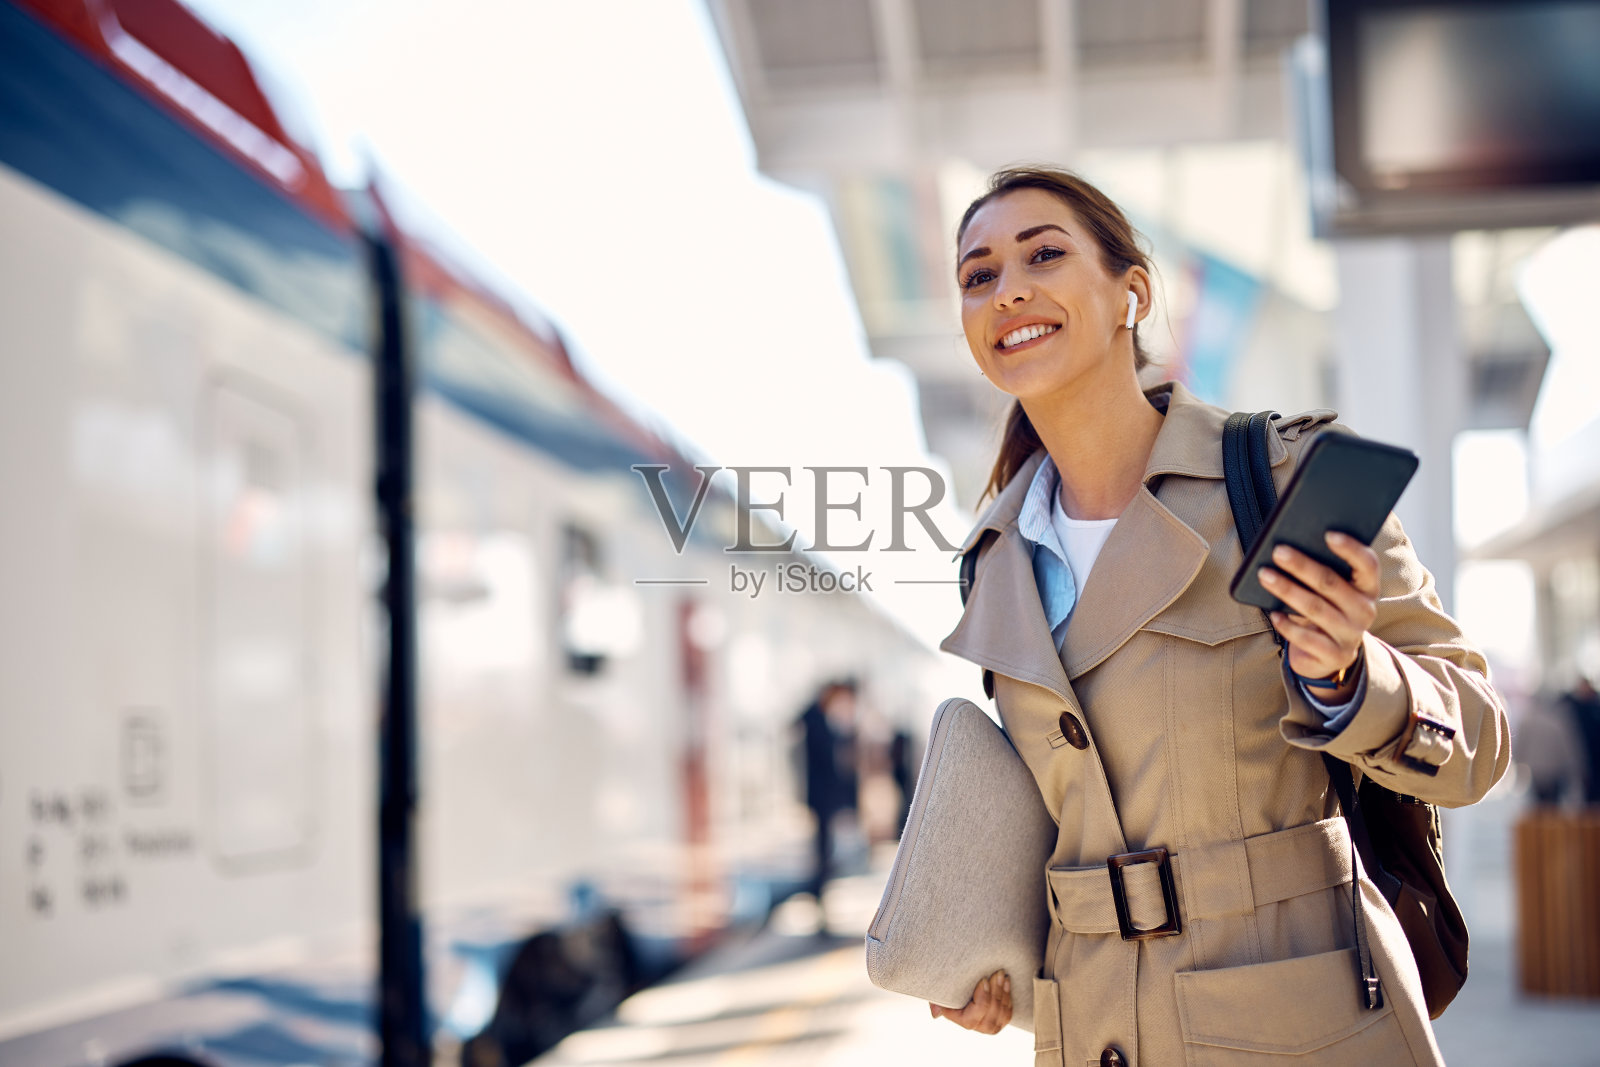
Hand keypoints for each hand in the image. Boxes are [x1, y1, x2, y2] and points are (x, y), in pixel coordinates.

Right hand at [930, 970, 1011, 1033]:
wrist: (961, 981)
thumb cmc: (948, 986)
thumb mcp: (939, 992)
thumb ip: (936, 1001)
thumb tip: (936, 1013)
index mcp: (962, 1020)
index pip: (972, 1019)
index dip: (981, 1000)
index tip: (983, 980)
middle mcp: (977, 1026)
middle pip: (990, 1016)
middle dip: (995, 992)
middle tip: (997, 973)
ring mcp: (990, 1025)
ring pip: (1000, 1013)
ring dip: (1002, 992)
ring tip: (1001, 974)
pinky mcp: (1000, 1019)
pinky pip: (1007, 1013)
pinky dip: (1008, 997)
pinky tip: (1006, 982)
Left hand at [1259, 532, 1378, 700]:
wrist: (1329, 655)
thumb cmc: (1326, 609)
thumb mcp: (1330, 591)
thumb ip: (1322, 569)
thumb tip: (1290, 544)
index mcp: (1368, 588)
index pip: (1367, 565)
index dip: (1351, 549)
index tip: (1328, 534)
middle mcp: (1364, 611)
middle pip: (1331, 583)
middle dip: (1302, 565)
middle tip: (1278, 551)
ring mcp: (1351, 635)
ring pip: (1314, 608)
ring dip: (1287, 589)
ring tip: (1264, 575)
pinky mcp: (1334, 656)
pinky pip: (1306, 638)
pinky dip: (1287, 624)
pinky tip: (1272, 613)